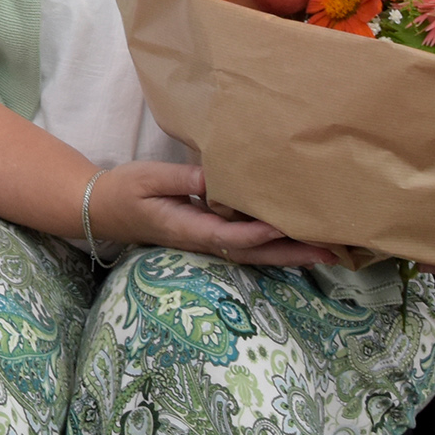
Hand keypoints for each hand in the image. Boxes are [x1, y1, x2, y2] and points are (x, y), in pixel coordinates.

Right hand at [89, 161, 336, 268]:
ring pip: (253, 256)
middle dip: (290, 255)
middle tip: (330, 252)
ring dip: (288, 256)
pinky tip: (294, 245)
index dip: (257, 232)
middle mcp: (201, 243)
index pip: (228, 236)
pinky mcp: (208, 238)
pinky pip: (246, 248)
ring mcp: (205, 244)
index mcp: (185, 229)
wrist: (105, 210)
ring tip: (325, 253)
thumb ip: (181, 179)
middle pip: (251, 255)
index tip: (286, 224)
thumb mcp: (146, 178)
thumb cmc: (125, 190)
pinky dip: (273, 249)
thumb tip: (214, 179)